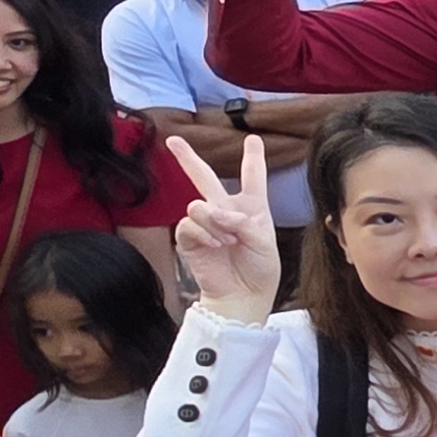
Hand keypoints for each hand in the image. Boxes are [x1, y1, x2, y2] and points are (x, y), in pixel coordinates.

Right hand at [165, 136, 281, 319]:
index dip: (253, 159)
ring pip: (197, 204)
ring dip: (213, 221)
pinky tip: (216, 245)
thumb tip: (213, 211)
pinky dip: (204, 233)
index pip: (252, 178)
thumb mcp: (264, 241)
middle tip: (173, 140)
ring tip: (228, 241)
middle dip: (188, 158)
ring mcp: (206, 223)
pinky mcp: (190, 239)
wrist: (244, 296)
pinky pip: (188, 224)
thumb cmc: (260, 269)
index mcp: (252, 207)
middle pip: (205, 177)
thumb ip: (242, 221)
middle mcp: (226, 210)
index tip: (252, 139)